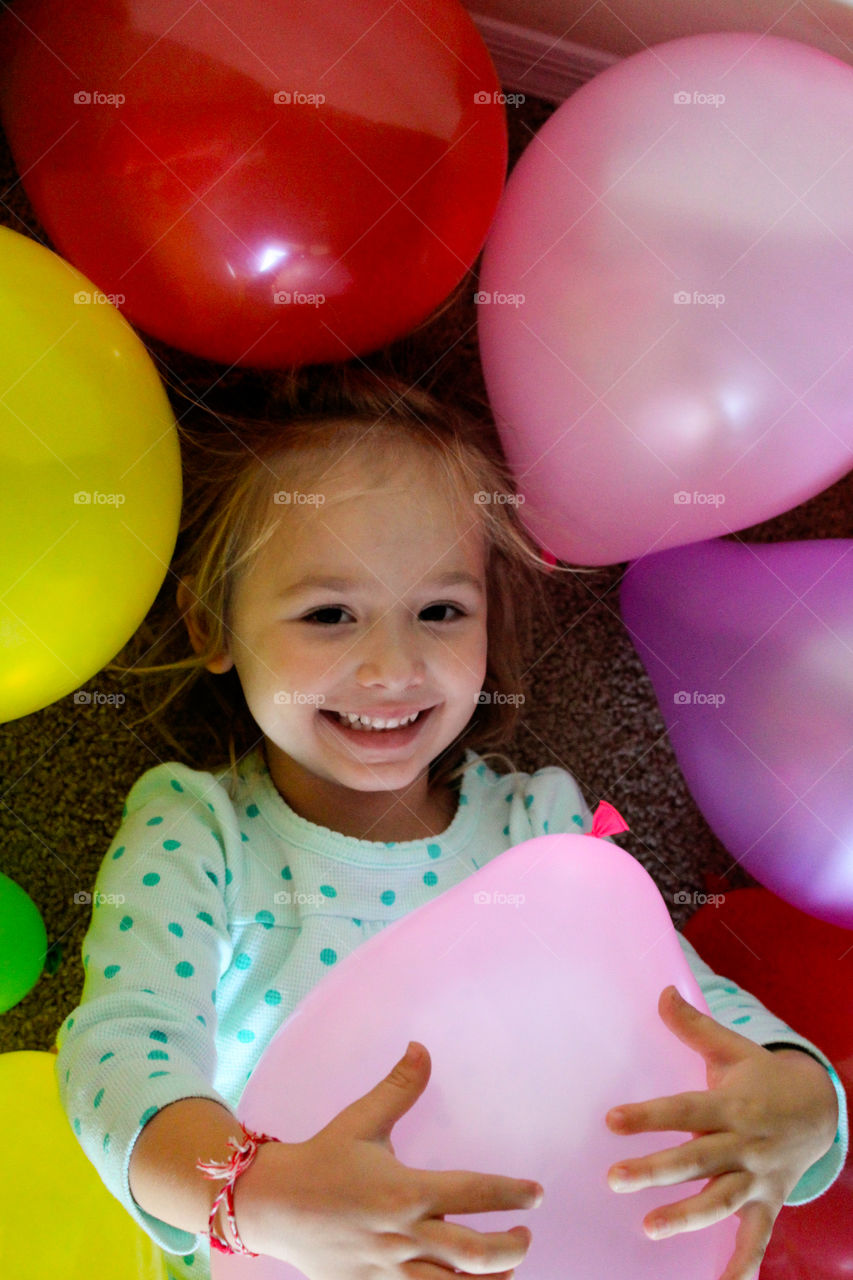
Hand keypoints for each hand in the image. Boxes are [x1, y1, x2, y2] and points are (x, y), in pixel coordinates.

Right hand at [232, 1041, 543, 1279]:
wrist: (272, 1206)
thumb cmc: (322, 1160)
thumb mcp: (361, 1121)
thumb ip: (399, 1088)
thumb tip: (422, 1047)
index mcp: (406, 1190)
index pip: (475, 1193)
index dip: (512, 1194)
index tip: (536, 1194)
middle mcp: (403, 1235)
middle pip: (476, 1254)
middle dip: (511, 1247)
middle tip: (524, 1235)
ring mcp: (389, 1272)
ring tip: (507, 1268)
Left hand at [604, 985, 838, 1279]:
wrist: (820, 1109)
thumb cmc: (762, 1078)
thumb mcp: (731, 1048)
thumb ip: (693, 1026)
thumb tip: (662, 991)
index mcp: (729, 1105)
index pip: (684, 1110)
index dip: (649, 1115)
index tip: (611, 1120)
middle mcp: (743, 1143)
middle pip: (696, 1160)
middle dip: (656, 1172)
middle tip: (614, 1180)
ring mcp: (757, 1177)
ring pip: (720, 1200)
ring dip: (687, 1217)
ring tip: (650, 1229)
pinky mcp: (768, 1202)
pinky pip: (755, 1237)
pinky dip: (742, 1264)